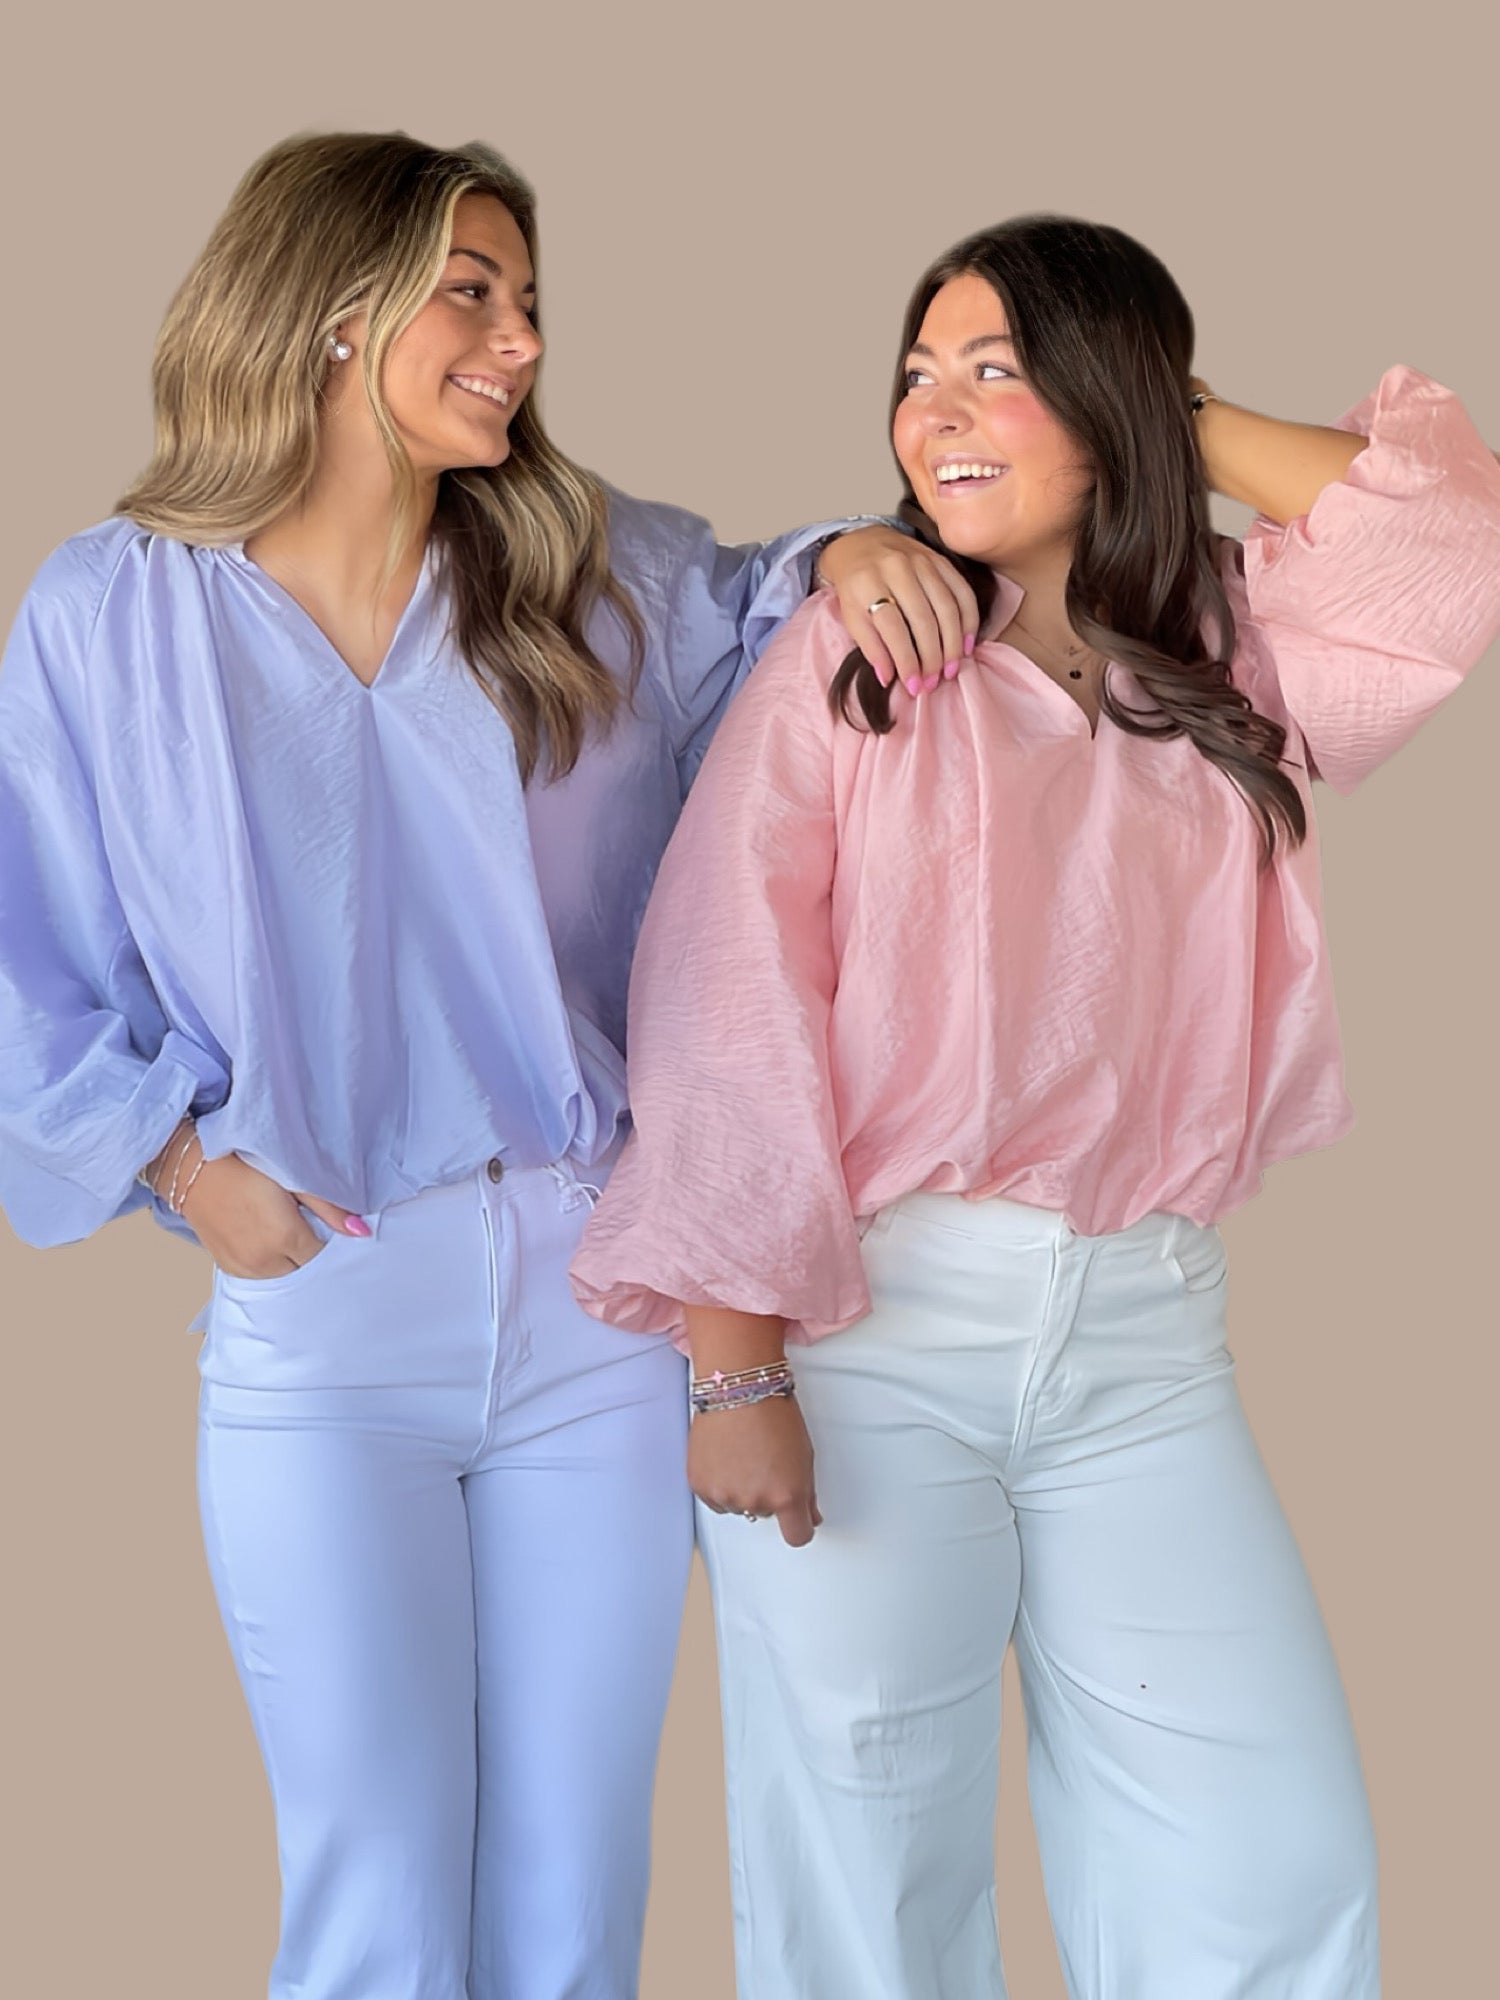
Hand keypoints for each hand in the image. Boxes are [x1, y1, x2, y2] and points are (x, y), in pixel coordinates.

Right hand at [176, 1145, 369, 1278]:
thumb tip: (361, 1232)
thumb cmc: (243, 1165)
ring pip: (285, 1276)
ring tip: (284, 1230)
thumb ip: (329, 1208)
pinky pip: (262, 1276)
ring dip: (291, 1260)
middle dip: (311, 1251)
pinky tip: (267, 1239)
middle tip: (306, 1224)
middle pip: (306, 1269)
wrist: (192, 1169)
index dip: (329, 1240)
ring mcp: (245, 1268)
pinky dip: (270, 1263)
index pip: (325, 1256)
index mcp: (286, 1237)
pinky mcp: (229, 1269)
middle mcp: (265, 1261)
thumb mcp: (292, 1178)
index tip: (326, 1224)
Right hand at [689, 1394, 821, 1547]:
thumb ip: (806, 1492)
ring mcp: (726, 1494)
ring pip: (737, 1506)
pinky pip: (714, 1499)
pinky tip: (726, 1456)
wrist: (738, 1385)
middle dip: (767, 1494)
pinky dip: (719, 1483)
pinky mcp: (701, 1485)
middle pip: (765, 1514)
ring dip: (740, 1489)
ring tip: (743, 1453)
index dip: (799, 1527)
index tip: (797, 1519)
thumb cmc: (773, 1410)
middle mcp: (756, 1500)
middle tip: (765, 1460)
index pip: (797, 1536)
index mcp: (788, 1495)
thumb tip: (808, 1516)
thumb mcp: (804, 1454)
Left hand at [817, 525, 979, 693]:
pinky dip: (969, 620)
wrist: (861, 544)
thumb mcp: (850, 616)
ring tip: (951, 670)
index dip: (906, 660)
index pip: (893, 627)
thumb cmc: (856, 587)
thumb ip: (869, 646)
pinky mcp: (940, 560)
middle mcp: (897, 568)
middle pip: (923, 619)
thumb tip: (888, 678)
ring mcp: (922, 561)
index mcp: (868, 582)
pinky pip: (962, 591)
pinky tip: (967, 644)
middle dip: (932, 657)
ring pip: (947, 607)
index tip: (913, 686)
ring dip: (953, 643)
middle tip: (933, 683)